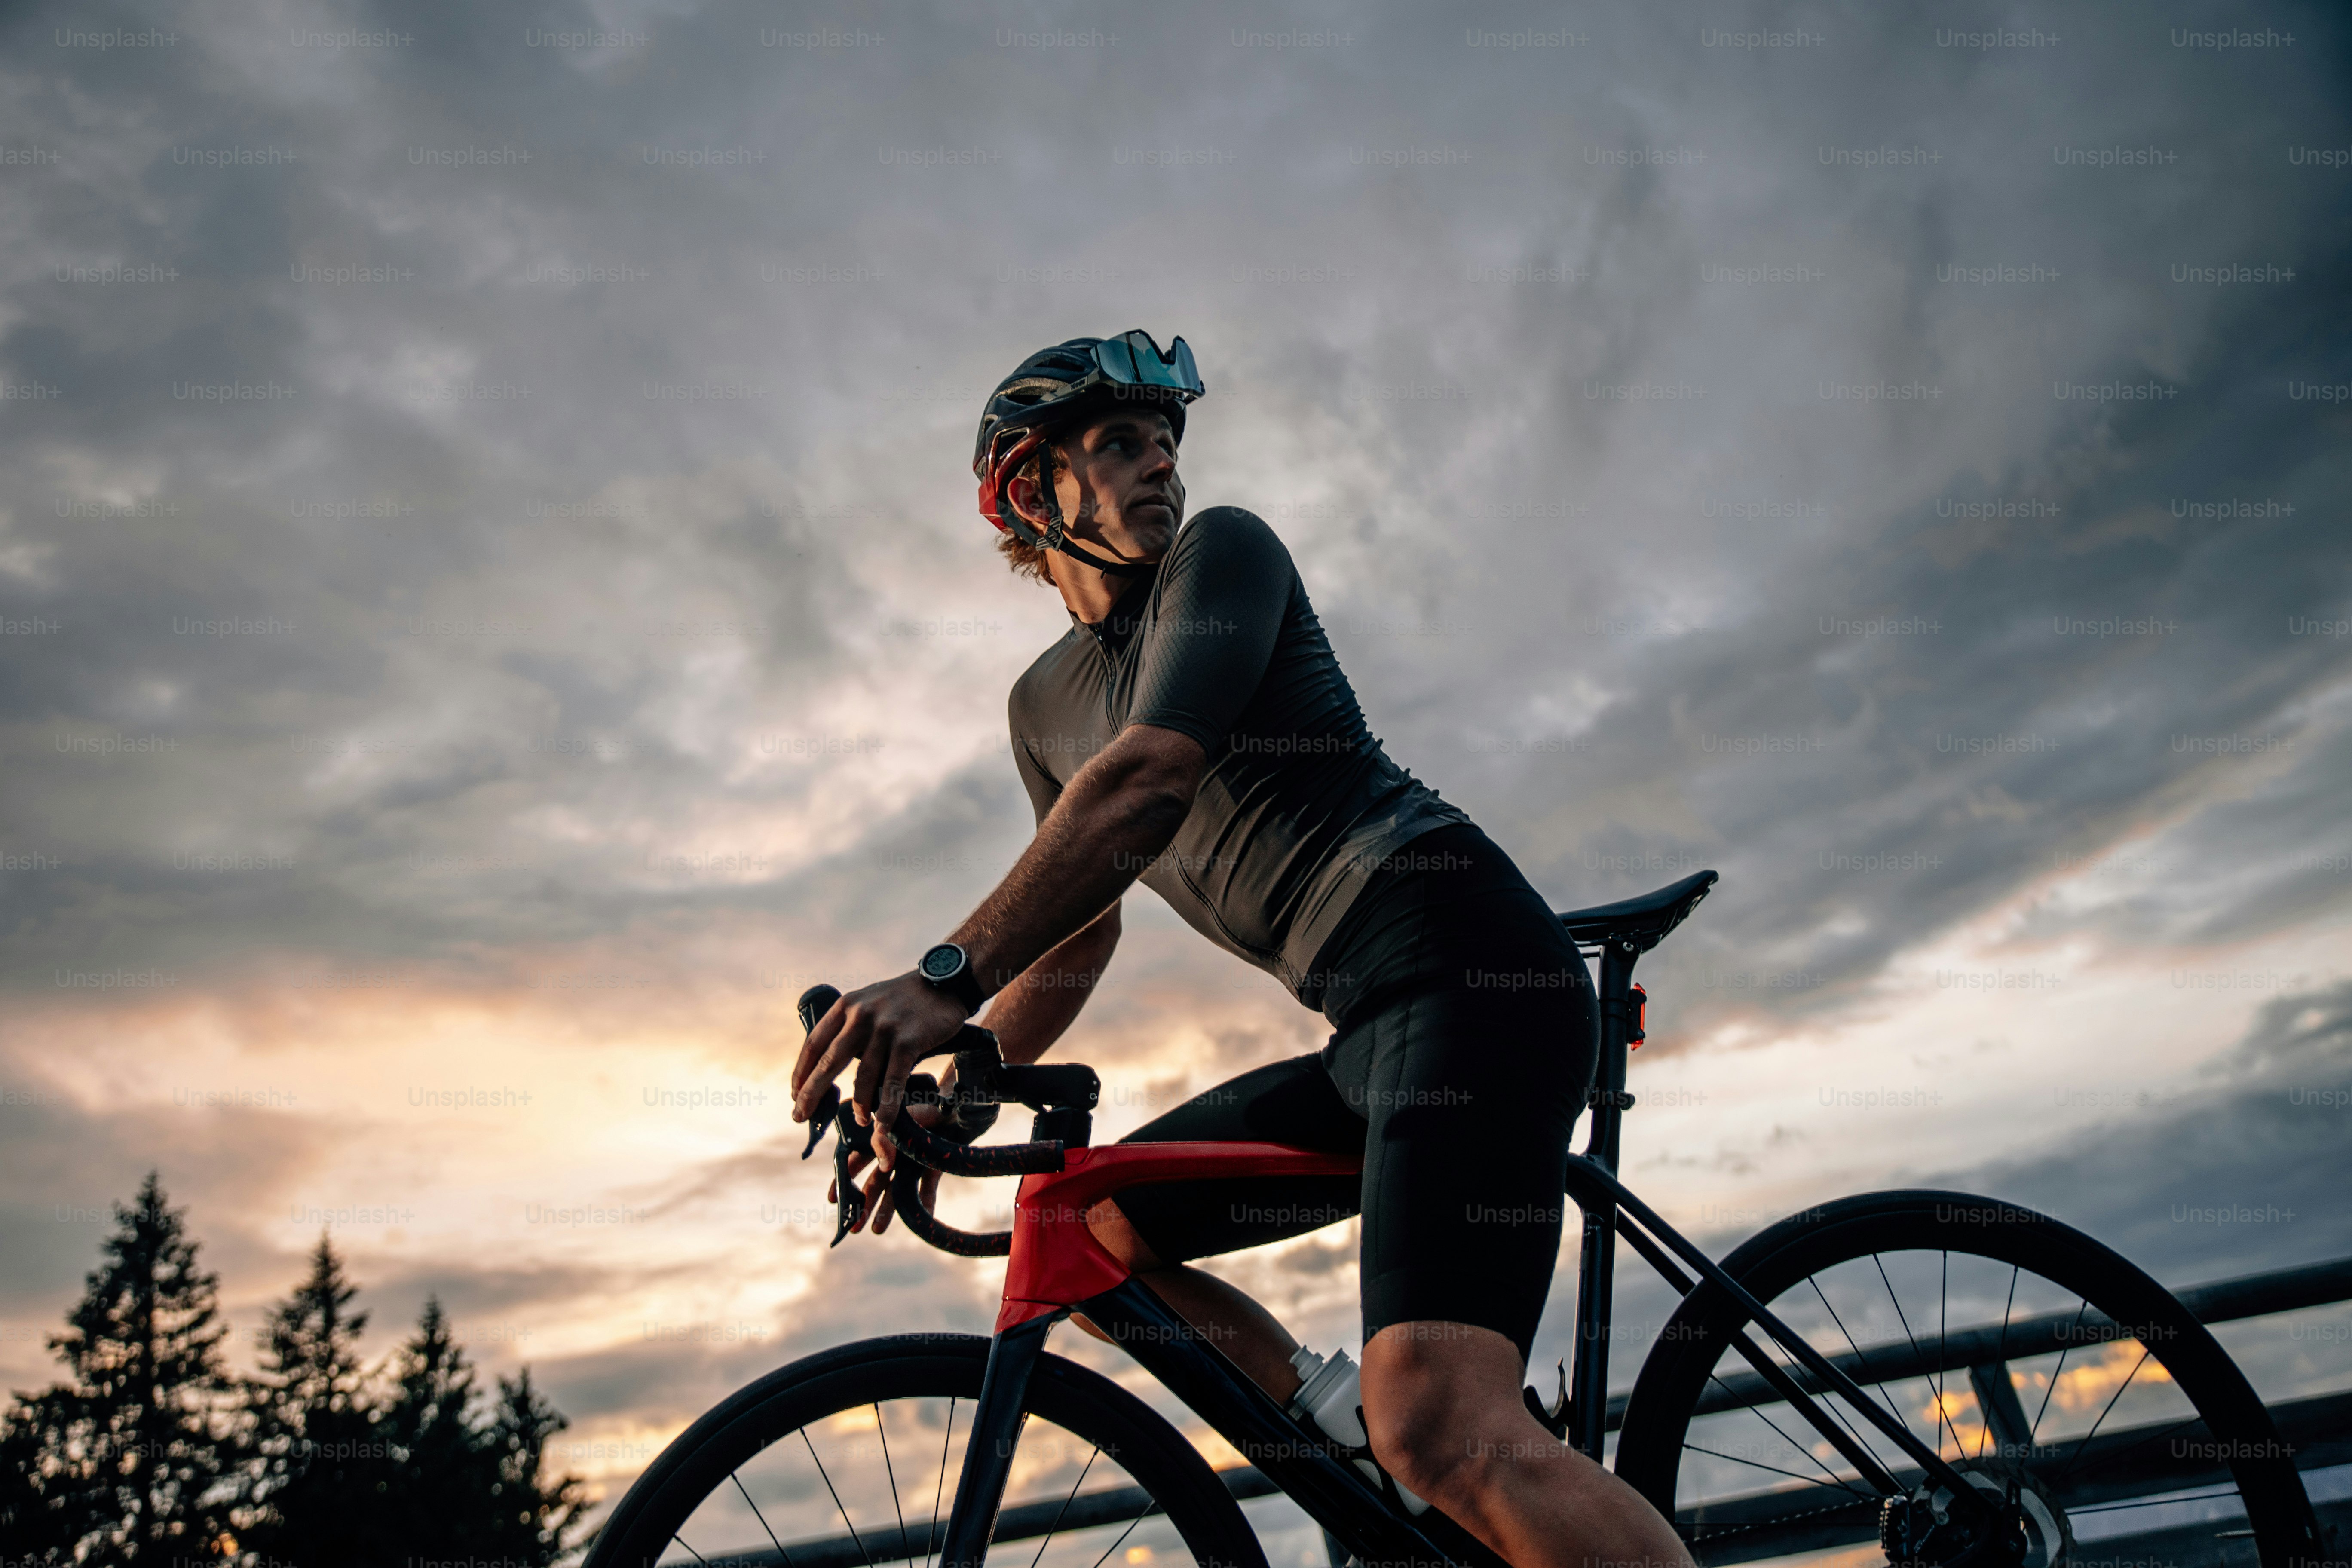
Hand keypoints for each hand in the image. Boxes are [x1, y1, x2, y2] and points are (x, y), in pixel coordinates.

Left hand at [789, 971, 969, 1174]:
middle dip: (811, 1094)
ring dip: (859, 1105)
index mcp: (846, 1006)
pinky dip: (887, 1108)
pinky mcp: (908, 1042)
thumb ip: (850, 1027)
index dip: (801, 1072)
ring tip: (860, 1121)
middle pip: (828, 1062)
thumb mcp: (869, 1002)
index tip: (795, 1094)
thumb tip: (832, 1064)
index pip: (814, 1043)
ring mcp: (884, 1029)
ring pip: (863, 1077)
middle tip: (800, 1116)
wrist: (945, 982)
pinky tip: (883, 1124)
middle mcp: (861, 1015)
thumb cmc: (905, 999)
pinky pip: (893, 1082)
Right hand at [828, 1098, 945, 1236]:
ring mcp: (913, 1161)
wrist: (957, 1102)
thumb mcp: (898, 1117)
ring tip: (877, 1231)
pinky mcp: (932, 1166)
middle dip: (863, 1204)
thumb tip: (884, 1165)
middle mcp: (895, 1153)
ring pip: (897, 1190)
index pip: (857, 1161)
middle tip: (854, 1227)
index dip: (844, 1180)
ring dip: (887, 1211)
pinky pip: (926, 1189)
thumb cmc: (925, 1104)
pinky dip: (924, 1204)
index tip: (834, 1199)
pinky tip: (922, 1218)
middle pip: (875, 1182)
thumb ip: (883, 1138)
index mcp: (881, 1139)